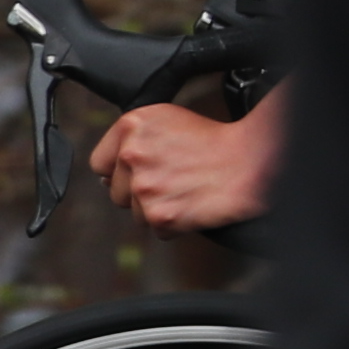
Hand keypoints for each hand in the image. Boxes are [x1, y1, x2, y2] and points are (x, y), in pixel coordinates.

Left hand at [91, 86, 285, 234]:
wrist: (249, 163)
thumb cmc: (214, 140)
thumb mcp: (165, 119)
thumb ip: (132, 139)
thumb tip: (106, 172)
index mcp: (130, 126)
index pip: (99, 163)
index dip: (118, 172)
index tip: (136, 174)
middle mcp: (131, 155)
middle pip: (115, 192)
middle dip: (138, 192)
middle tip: (170, 182)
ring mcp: (144, 187)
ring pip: (135, 213)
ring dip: (157, 208)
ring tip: (184, 191)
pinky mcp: (160, 215)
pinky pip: (156, 229)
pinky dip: (173, 225)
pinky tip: (190, 205)